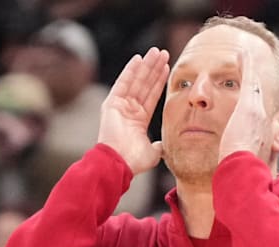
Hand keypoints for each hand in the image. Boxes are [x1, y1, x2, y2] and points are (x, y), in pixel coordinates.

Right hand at [98, 47, 169, 174]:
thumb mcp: (152, 153)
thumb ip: (158, 146)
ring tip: (156, 52)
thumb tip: (161, 145)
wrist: (119, 163)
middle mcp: (129, 110)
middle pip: (145, 84)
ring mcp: (120, 105)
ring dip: (146, 65)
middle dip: (154, 69)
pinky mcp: (112, 103)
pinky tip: (139, 59)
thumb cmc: (133, 161)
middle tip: (163, 53)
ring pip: (136, 81)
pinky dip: (130, 71)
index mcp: (138, 119)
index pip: (152, 96)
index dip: (159, 82)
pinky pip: (123, 83)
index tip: (167, 68)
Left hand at [219, 50, 269, 161]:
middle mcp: (262, 118)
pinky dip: (247, 65)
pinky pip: (248, 79)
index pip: (256, 108)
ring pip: (254, 83)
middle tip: (250, 62)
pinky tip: (241, 53)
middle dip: (254, 77)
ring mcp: (256, 110)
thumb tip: (230, 160)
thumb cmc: (240, 171)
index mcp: (258, 131)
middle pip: (258, 92)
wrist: (243, 171)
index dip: (253, 95)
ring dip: (249, 68)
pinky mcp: (249, 104)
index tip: (251, 87)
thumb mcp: (241, 160)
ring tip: (244, 55)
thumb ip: (237, 155)